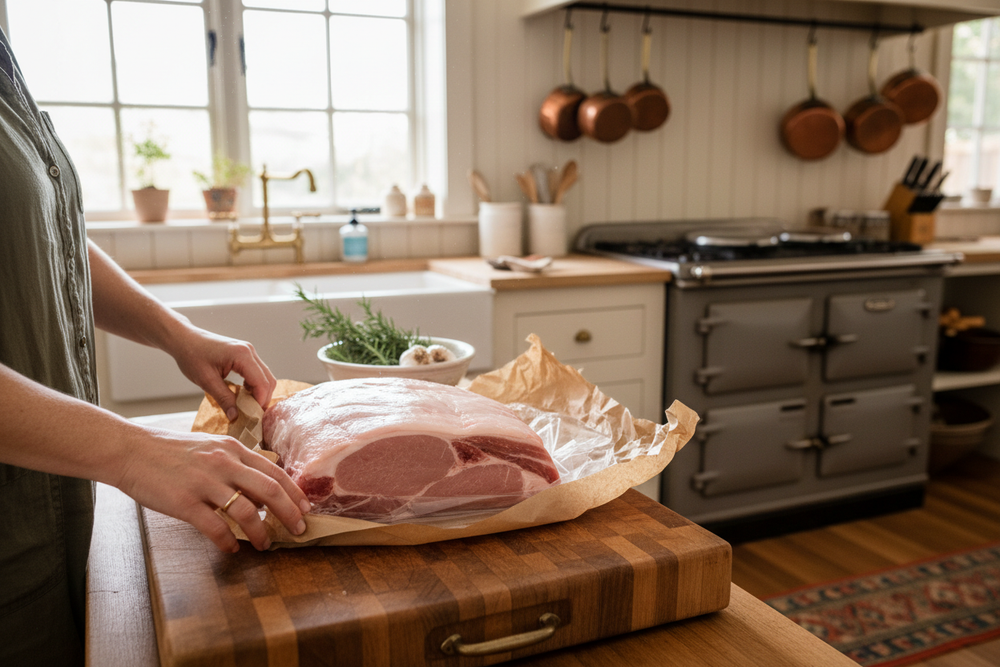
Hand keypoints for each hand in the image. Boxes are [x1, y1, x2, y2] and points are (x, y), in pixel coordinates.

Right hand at [118, 427, 310, 551]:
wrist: (132, 451)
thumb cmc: (171, 451)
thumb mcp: (210, 448)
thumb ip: (235, 465)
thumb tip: (259, 493)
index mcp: (232, 449)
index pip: (274, 471)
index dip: (294, 492)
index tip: (306, 508)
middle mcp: (223, 463)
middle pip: (269, 490)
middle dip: (289, 513)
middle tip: (299, 530)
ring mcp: (204, 482)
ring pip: (246, 511)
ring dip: (260, 532)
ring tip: (265, 545)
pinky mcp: (185, 502)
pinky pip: (214, 527)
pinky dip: (227, 541)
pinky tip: (231, 548)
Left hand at [167, 326, 276, 420]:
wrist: (184, 339)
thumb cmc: (192, 356)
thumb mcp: (206, 381)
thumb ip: (224, 399)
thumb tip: (236, 417)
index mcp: (242, 355)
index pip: (262, 383)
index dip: (260, 402)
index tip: (252, 417)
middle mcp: (250, 352)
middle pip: (268, 380)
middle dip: (262, 399)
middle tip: (252, 415)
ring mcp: (248, 352)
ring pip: (265, 376)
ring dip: (259, 392)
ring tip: (247, 407)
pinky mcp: (245, 354)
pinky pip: (257, 372)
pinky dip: (254, 385)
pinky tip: (244, 394)